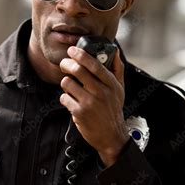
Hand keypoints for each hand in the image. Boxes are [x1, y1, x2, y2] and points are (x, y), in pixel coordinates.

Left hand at [59, 46, 128, 166]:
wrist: (111, 135)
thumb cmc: (113, 109)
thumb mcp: (120, 88)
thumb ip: (117, 68)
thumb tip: (115, 51)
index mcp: (111, 84)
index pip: (94, 65)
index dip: (81, 55)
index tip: (72, 50)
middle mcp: (101, 92)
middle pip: (78, 70)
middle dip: (67, 64)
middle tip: (64, 64)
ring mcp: (89, 103)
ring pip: (67, 83)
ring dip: (66, 82)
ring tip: (71, 86)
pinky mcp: (79, 113)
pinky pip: (64, 97)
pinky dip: (65, 98)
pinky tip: (72, 101)